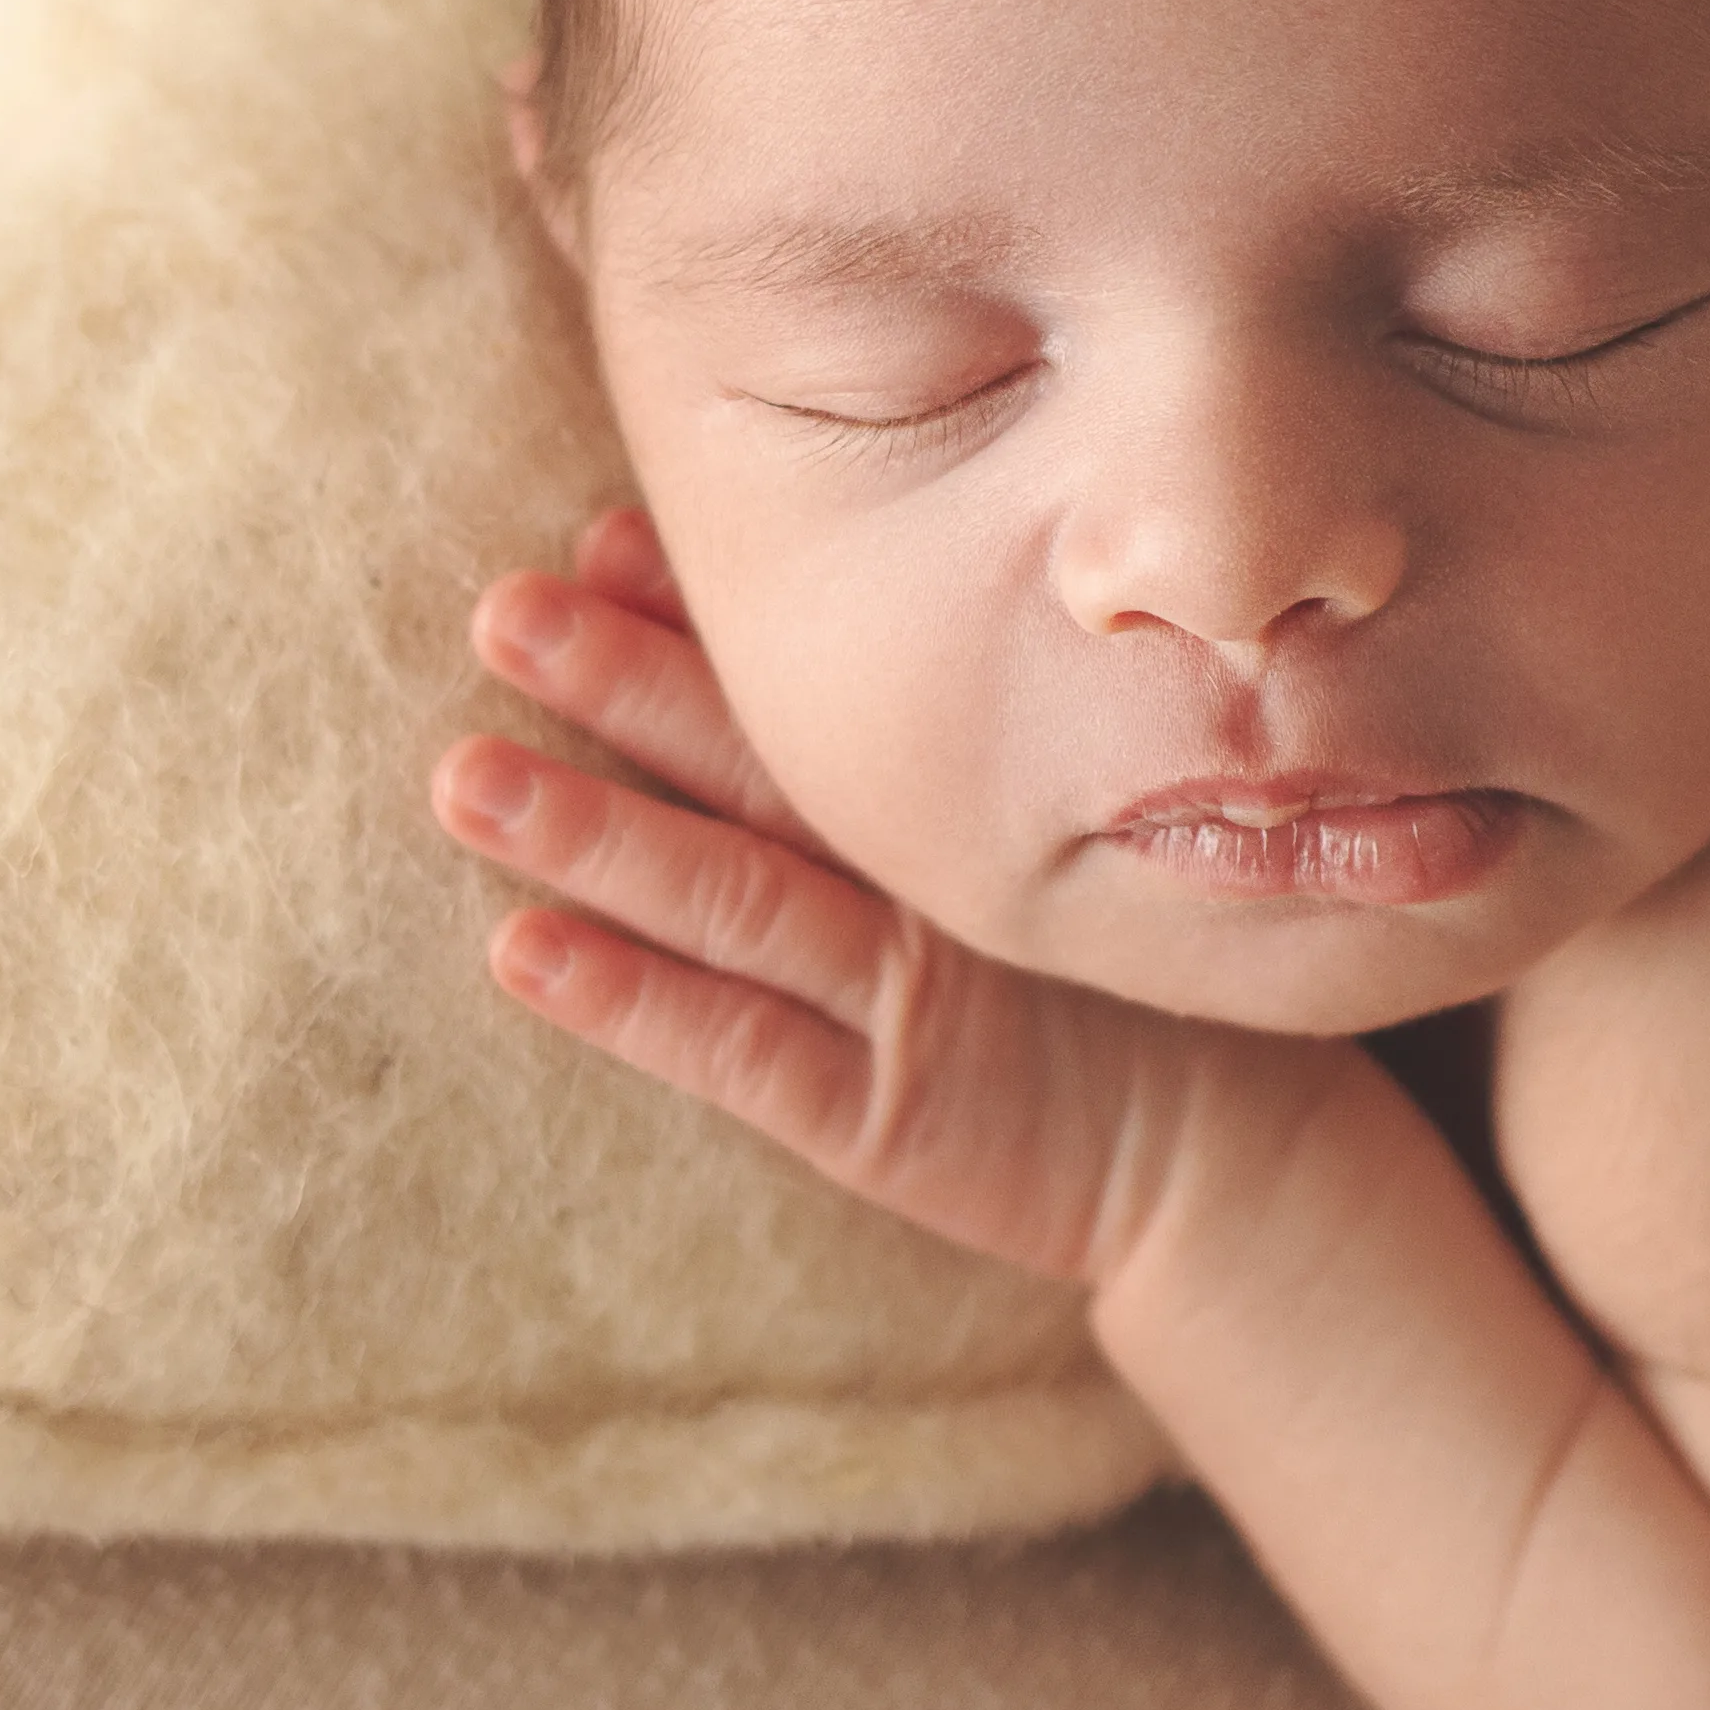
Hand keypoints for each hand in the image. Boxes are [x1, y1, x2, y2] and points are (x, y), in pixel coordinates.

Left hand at [432, 502, 1313, 1295]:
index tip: (595, 537)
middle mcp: (919, 884)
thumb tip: (848, 647)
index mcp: (949, 814)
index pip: (812, 694)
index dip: (699, 616)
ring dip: (593, 830)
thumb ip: (960, 761)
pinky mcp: (883, 1118)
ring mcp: (902, 999)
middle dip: (623, 679)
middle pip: (753, 764)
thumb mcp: (1058, 857)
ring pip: (727, 896)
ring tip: (465, 775)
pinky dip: (630, 1000)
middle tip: (504, 607)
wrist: (1244, 1172)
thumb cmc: (1135, 1004)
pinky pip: (739, 1050)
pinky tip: (520, 951)